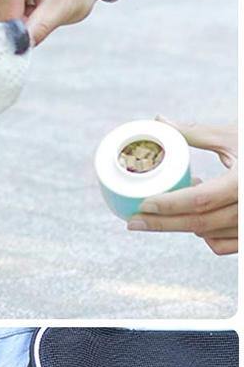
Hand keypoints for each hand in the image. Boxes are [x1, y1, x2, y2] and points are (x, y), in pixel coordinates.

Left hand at [127, 119, 237, 255]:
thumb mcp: (235, 135)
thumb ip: (197, 132)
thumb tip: (160, 121)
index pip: (198, 200)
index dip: (167, 205)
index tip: (142, 204)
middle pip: (197, 223)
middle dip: (161, 224)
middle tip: (133, 223)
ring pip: (208, 235)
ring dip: (183, 225)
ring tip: (164, 211)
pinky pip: (224, 245)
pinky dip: (206, 236)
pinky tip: (195, 219)